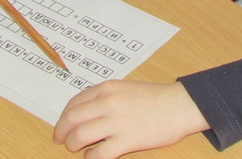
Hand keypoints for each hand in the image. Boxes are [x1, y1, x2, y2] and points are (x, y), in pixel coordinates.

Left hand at [53, 80, 208, 158]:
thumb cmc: (156, 98)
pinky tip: (93, 157)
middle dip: (61, 132)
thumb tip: (85, 114)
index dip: (63, 117)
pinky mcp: (127, 140)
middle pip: (71, 119)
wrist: (180, 105)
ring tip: (76, 148)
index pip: (73, 103)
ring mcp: (117, 122)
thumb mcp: (125, 89)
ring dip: (72, 145)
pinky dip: (90, 158)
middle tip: (60, 140)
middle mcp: (108, 103)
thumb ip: (105, 98)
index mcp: (107, 88)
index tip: (62, 125)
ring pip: (79, 136)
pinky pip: (98, 153)